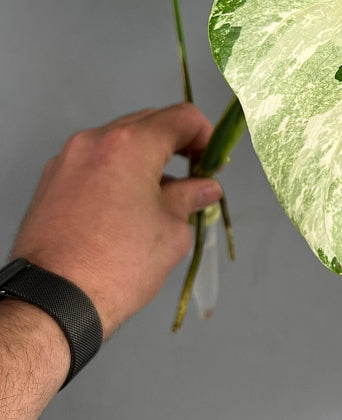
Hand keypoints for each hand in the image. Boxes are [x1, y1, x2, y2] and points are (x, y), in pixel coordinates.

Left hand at [11, 103, 222, 338]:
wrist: (52, 302)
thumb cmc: (119, 265)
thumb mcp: (171, 231)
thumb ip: (190, 198)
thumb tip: (205, 188)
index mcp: (130, 144)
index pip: (182, 118)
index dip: (207, 136)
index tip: (213, 163)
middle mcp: (95, 141)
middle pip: (148, 123)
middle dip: (176, 145)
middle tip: (193, 176)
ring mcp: (67, 160)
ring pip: (118, 143)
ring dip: (145, 159)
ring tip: (159, 197)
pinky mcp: (49, 182)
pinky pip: (94, 163)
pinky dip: (116, 173)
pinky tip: (126, 208)